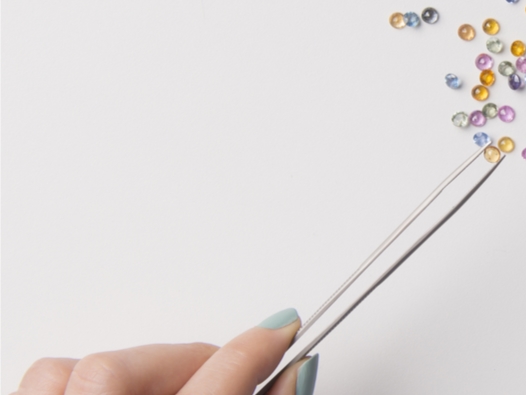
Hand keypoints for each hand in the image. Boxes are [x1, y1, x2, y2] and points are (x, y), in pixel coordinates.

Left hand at [13, 308, 318, 394]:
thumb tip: (293, 372)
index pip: (220, 383)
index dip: (261, 347)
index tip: (283, 330)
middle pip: (133, 365)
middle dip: (190, 359)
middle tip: (229, 364)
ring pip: (79, 368)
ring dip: (128, 369)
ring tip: (167, 388)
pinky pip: (40, 380)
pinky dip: (74, 380)